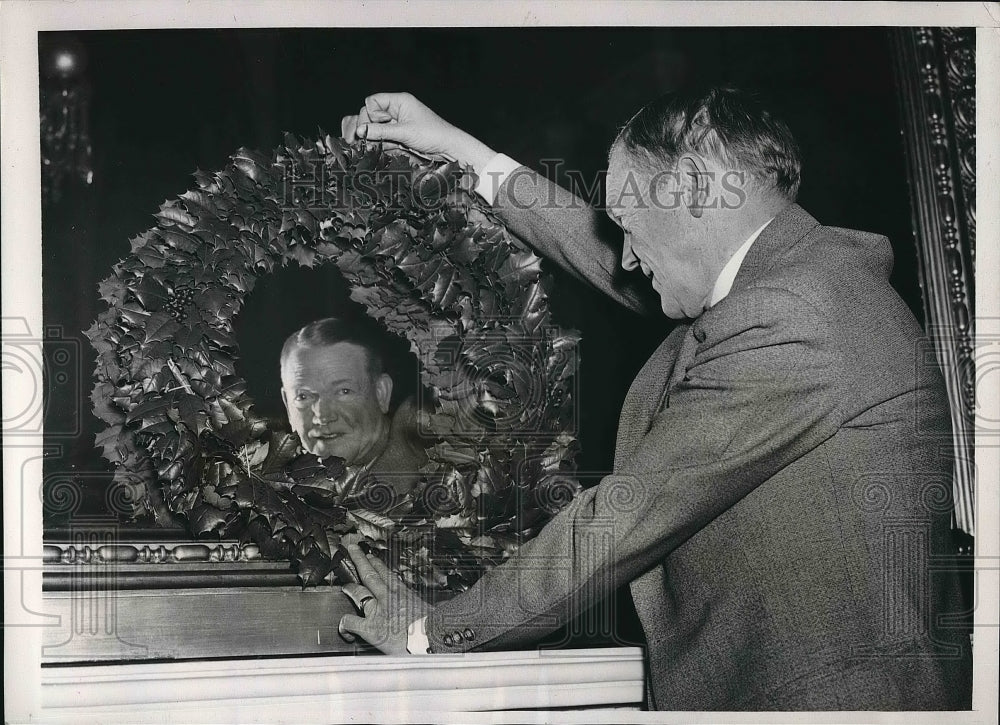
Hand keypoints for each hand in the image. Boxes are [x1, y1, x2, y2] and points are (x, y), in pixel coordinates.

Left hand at [337, 540, 430, 654]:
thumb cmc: (434, 628)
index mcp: (404, 593)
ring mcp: (376, 610)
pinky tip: (344, 628)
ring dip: (350, 587)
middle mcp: (388, 597)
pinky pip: (350, 622)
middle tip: (352, 550)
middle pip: (370, 574)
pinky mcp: (369, 627)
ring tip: (345, 586)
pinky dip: (345, 624)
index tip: (371, 558)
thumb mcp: (436, 611)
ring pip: (358, 592)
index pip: (387, 574)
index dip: (377, 565)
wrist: (430, 640)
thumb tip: (446, 607)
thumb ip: (436, 607)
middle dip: (360, 560)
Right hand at [340, 92, 496, 172]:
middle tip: (363, 140)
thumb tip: (359, 130)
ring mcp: (396, 124)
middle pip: (370, 116)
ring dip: (371, 138)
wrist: (448, 149)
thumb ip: (381, 131)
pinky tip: (377, 150)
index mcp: (399, 101)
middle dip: (367, 128)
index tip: (374, 126)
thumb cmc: (433, 134)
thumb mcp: (405, 132)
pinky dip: (378, 145)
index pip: (372, 102)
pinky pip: (382, 139)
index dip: (370, 114)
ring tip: (368, 147)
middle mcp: (396, 111)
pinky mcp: (398, 137)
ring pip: (374, 129)